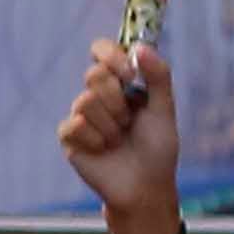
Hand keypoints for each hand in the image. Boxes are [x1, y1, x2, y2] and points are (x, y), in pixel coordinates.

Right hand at [61, 36, 180, 233]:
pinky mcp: (69, 137)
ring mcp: (81, 116)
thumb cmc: (157, 149)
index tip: (130, 75)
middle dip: (117, 99)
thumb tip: (140, 46)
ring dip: (110, 124)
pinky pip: (75, 124)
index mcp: (120, 84)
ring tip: (119, 140)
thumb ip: (158, 76)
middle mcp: (98, 95)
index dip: (112, 56)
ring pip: (85, 101)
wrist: (146, 186)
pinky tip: (104, 150)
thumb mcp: (164, 109)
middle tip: (129, 120)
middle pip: (93, 74)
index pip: (103, 51)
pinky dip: (96, 139)